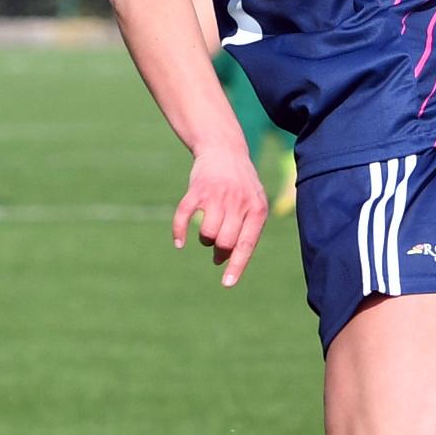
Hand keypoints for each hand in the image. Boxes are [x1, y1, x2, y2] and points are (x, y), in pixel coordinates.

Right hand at [174, 144, 268, 286]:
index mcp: (257, 209)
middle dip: (219, 251)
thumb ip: (244, 231)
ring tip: (209, 230)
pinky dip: (179, 232)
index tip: (227, 284)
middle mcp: (238, 203)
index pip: (246, 244)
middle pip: (224, 242)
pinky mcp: (197, 190)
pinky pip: (184, 217)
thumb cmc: (241, 184)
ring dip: (204, 240)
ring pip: (207, 234)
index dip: (236, 266)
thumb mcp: (253, 204)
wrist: (224, 150)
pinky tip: (180, 242)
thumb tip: (221, 261)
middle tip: (217, 246)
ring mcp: (217, 196)